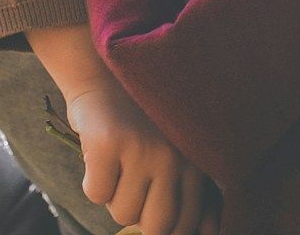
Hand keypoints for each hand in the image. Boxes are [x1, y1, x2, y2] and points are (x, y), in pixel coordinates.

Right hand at [68, 82, 218, 234]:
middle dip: (139, 215)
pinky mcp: (110, 143)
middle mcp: (175, 157)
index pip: (191, 224)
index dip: (168, 228)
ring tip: (119, 163)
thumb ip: (192, 197)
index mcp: (196, 163)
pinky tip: (101, 155)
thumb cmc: (142, 128)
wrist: (107, 79)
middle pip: (158, 227)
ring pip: (123, 214)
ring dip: (114, 196)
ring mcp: (144, 149)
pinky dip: (92, 182)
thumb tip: (207, 234)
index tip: (153, 210)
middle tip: (133, 184)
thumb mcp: (177, 157)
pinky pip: (97, 194)